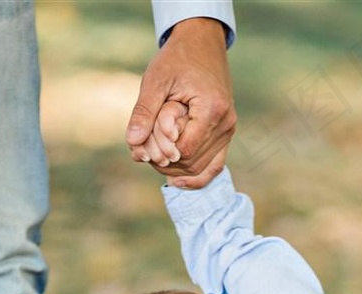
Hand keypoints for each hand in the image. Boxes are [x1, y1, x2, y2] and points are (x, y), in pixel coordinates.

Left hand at [126, 18, 235, 187]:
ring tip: (154, 161)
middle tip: (143, 155)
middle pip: (192, 163)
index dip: (162, 154)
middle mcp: (225, 123)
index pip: (185, 151)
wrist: (202, 44)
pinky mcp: (227, 133)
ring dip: (177, 170)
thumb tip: (133, 143)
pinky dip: (197, 175)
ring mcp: (229, 130)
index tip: (144, 147)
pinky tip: (177, 181)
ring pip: (202, 168)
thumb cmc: (177, 59)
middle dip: (166, 164)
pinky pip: (215, 165)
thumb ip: (144, 112)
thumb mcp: (155, 81)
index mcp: (211, 109)